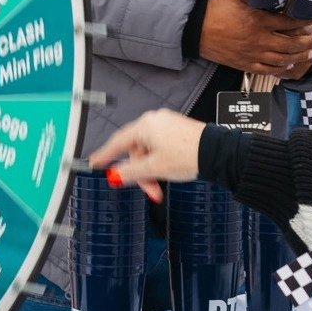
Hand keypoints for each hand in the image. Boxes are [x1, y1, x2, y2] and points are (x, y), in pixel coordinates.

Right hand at [87, 109, 204, 202]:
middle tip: (150, 189)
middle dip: (141, 173)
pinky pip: (161, 148)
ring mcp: (168, 125)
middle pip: (136, 151)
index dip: (105, 155)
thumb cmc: (189, 155)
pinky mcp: (178, 131)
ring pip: (149, 152)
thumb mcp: (153, 168)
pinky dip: (161, 162)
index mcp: (145, 125)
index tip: (95, 162)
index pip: (118, 141)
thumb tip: (115, 175)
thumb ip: (130, 172)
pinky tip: (169, 172)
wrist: (216, 153)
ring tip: (162, 185)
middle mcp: (155, 121)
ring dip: (152, 170)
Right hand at [199, 0, 311, 78]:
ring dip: (299, 57)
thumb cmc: (217, 10)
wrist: (196, 29)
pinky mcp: (244, 64)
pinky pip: (267, 69)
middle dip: (309, 42)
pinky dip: (280, 69)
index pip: (290, 22)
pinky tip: (289, 67)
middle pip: (291, 44)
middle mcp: (260, 40)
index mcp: (260, 21)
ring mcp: (253, 54)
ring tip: (310, 54)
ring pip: (283, 59)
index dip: (306, 21)